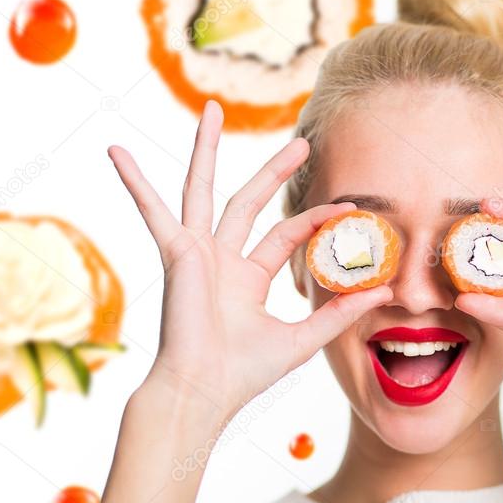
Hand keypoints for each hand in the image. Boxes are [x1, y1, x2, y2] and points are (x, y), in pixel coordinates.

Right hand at [109, 101, 390, 423]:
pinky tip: (116, 152)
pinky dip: (134, 182)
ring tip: (212, 110)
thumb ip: (339, 312)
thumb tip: (386, 292)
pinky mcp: (175, 253)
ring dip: (206, 150)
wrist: (204, 392)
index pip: (287, 233)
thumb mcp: (303, 338)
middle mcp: (221, 259)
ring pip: (203, 190)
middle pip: (249, 200)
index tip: (352, 210)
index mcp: (247, 277)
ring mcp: (196, 252)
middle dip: (274, 170)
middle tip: (302, 142)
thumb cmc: (245, 373)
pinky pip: (152, 211)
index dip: (318, 220)